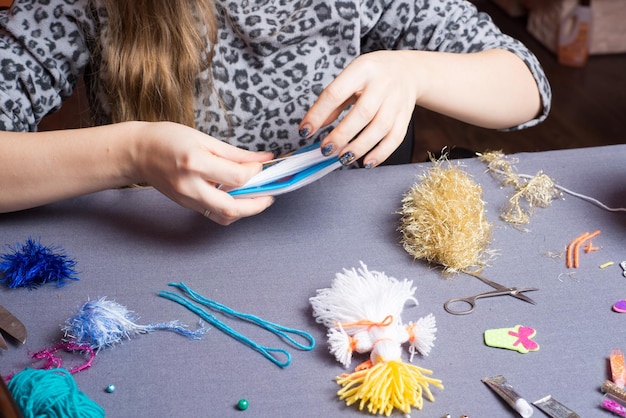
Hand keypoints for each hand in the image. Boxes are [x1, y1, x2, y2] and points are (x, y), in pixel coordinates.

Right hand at [132, 122, 274, 224]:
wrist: (138, 152)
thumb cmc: (169, 139)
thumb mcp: (204, 139)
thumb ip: (235, 153)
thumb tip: (263, 159)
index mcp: (195, 163)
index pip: (236, 177)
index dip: (255, 173)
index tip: (261, 166)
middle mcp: (190, 186)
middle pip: (231, 208)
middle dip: (257, 205)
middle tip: (270, 195)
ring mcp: (187, 199)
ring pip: (223, 216)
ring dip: (245, 211)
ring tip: (257, 198)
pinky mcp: (187, 205)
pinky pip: (213, 213)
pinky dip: (230, 208)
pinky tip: (237, 197)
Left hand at [299, 51, 419, 167]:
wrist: (409, 71)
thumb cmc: (373, 75)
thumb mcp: (351, 77)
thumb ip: (332, 101)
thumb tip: (312, 125)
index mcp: (362, 69)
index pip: (336, 93)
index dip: (318, 114)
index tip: (305, 131)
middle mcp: (382, 84)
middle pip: (363, 113)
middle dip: (342, 135)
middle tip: (326, 149)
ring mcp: (397, 101)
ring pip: (380, 128)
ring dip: (360, 146)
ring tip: (343, 158)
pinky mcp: (405, 116)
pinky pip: (395, 138)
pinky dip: (381, 153)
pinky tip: (366, 162)